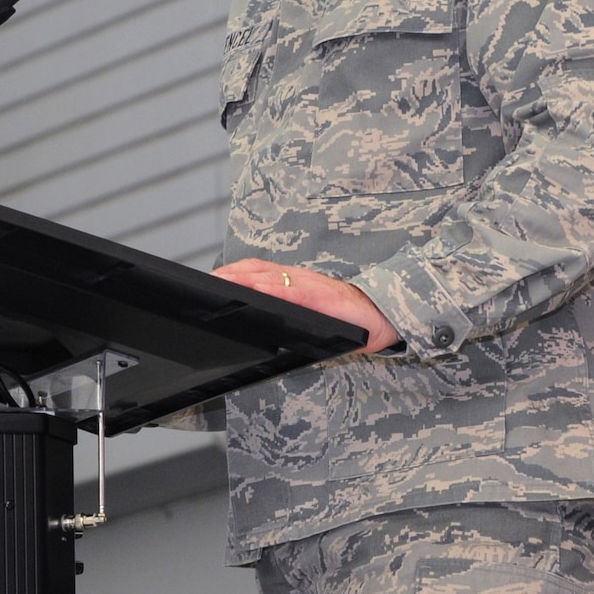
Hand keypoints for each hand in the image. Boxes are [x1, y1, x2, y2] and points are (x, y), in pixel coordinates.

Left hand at [212, 258, 400, 352]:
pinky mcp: (322, 297)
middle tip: (207, 282)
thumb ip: (295, 312)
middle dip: (231, 274)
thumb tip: (270, 323)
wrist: (386, 316)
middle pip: (258, 270)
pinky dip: (273, 290)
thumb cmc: (352, 318)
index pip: (260, 271)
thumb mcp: (316, 314)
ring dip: (244, 279)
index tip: (213, 279)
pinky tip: (258, 292)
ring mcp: (311, 286)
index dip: (236, 272)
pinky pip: (293, 292)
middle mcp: (301, 278)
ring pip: (271, 277)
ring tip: (222, 283)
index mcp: (298, 282)